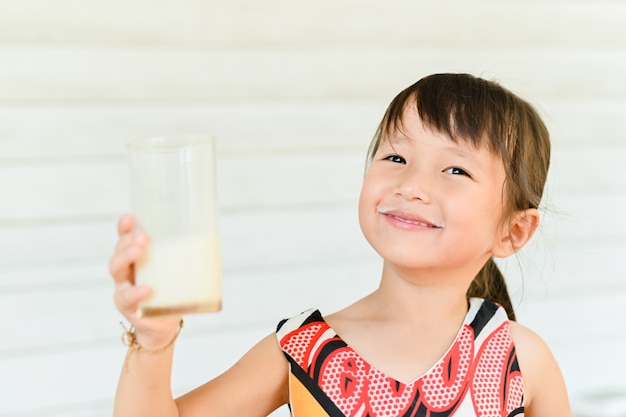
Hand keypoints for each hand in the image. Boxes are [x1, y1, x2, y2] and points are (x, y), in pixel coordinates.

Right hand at [109, 215, 181, 346]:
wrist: (163, 325)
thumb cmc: (171, 292)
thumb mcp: (177, 271)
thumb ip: (185, 255)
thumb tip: (212, 237)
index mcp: (137, 257)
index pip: (127, 238)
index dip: (126, 227)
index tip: (130, 217)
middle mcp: (126, 270)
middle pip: (119, 250)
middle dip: (128, 240)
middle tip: (143, 237)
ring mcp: (124, 287)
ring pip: (117, 269)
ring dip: (126, 257)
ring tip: (138, 251)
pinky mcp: (129, 306)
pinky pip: (127, 298)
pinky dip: (136, 292)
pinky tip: (146, 289)